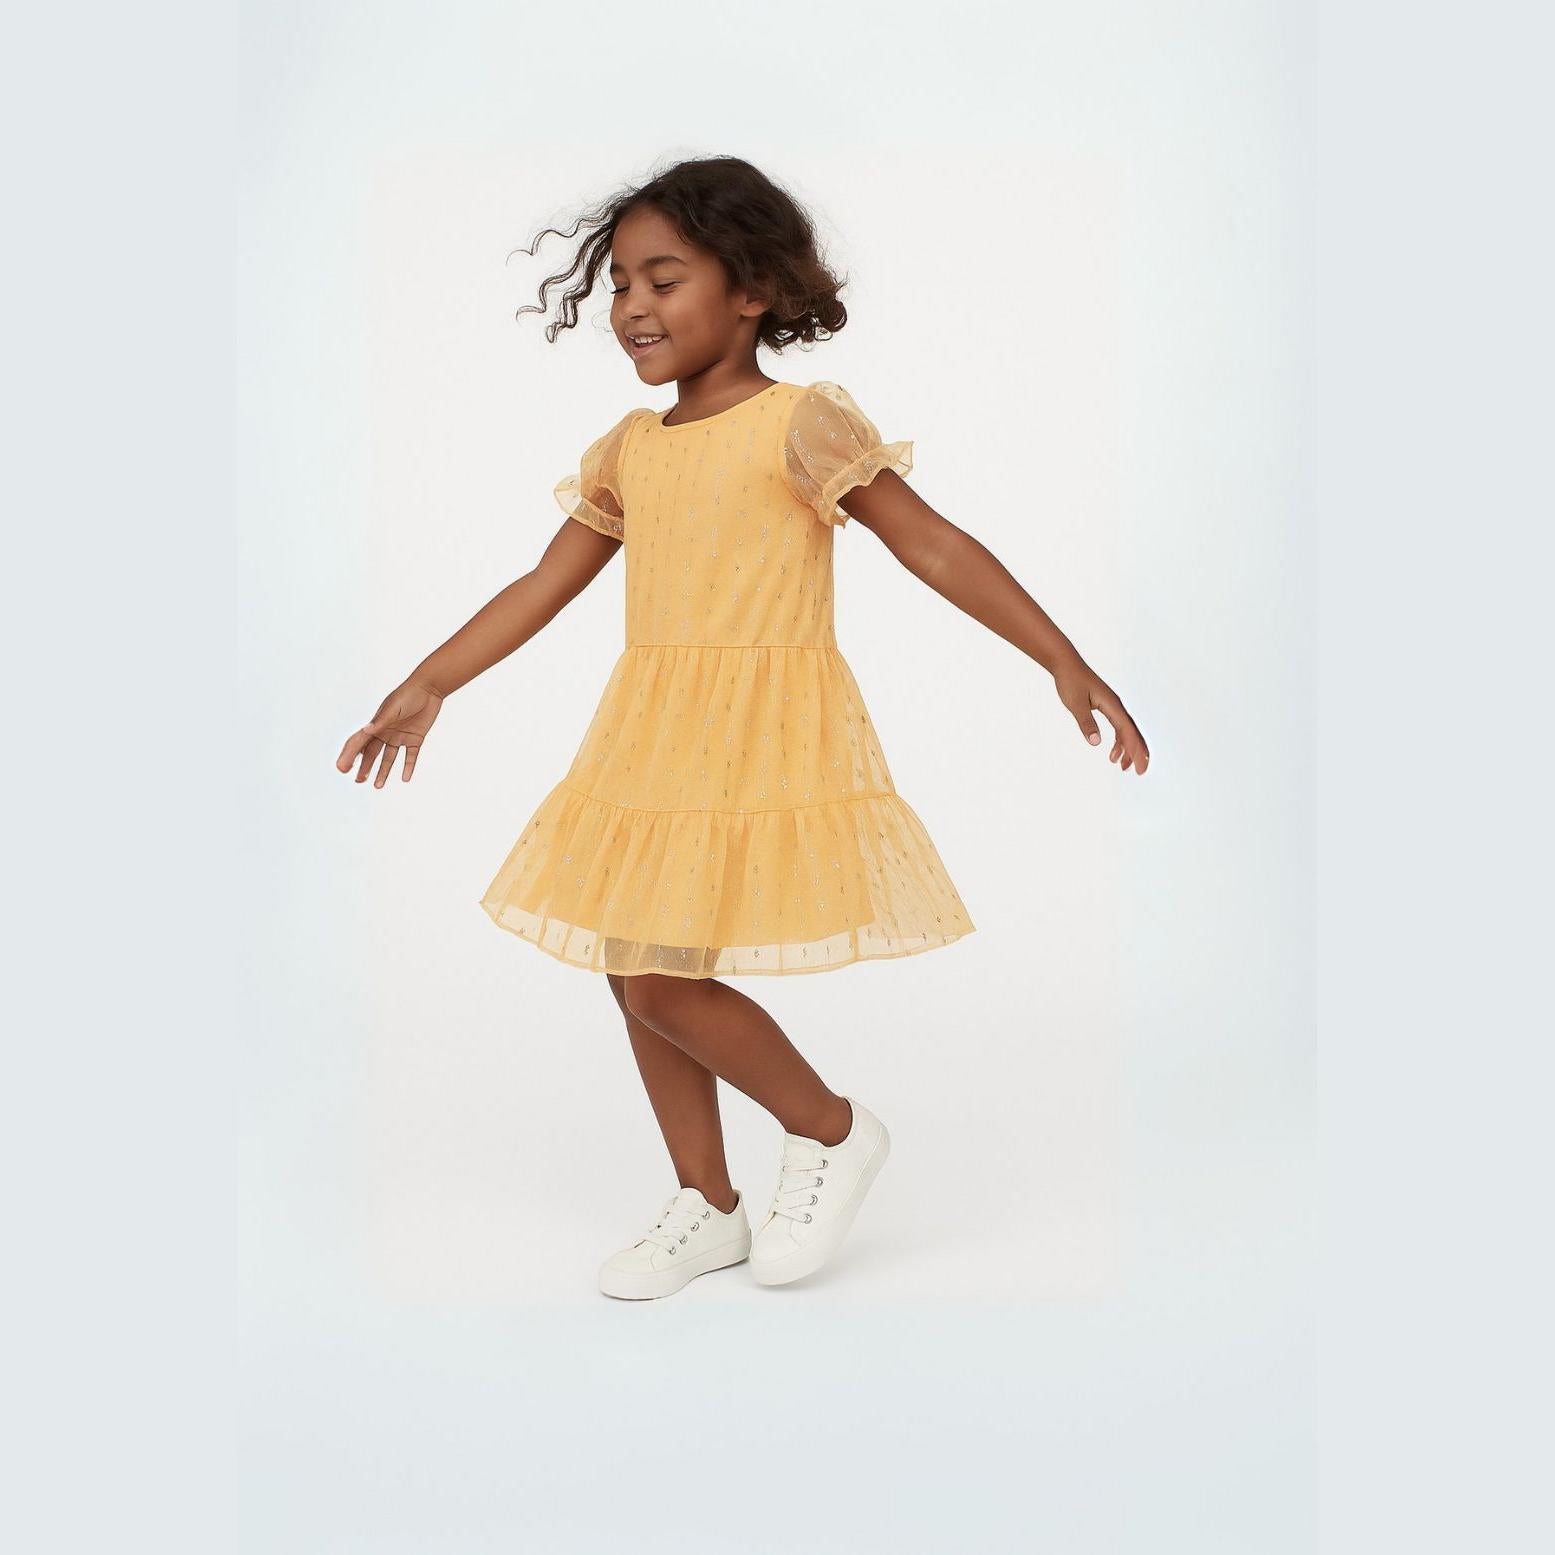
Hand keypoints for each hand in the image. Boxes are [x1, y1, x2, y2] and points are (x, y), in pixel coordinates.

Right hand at [336, 678, 443, 785]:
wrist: (429, 688)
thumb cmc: (407, 695)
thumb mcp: (392, 709)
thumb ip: (380, 722)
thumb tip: (366, 730)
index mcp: (376, 725)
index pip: (359, 743)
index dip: (349, 755)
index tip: (342, 768)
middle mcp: (386, 732)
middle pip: (372, 753)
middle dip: (364, 767)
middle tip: (358, 781)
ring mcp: (400, 736)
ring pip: (389, 758)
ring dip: (383, 771)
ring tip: (377, 786)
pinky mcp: (415, 738)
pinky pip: (410, 756)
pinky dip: (408, 767)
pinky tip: (405, 779)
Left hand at [1052, 657, 1149, 774]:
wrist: (1066, 664)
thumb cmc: (1070, 681)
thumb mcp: (1076, 704)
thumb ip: (1086, 723)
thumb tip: (1096, 742)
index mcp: (1112, 705)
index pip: (1128, 732)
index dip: (1135, 750)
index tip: (1140, 767)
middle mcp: (1117, 706)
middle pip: (1133, 733)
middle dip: (1137, 752)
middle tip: (1139, 772)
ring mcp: (1113, 706)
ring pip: (1126, 731)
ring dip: (1127, 749)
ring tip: (1122, 766)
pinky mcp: (1107, 707)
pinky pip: (1118, 727)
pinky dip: (1118, 741)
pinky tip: (1113, 753)